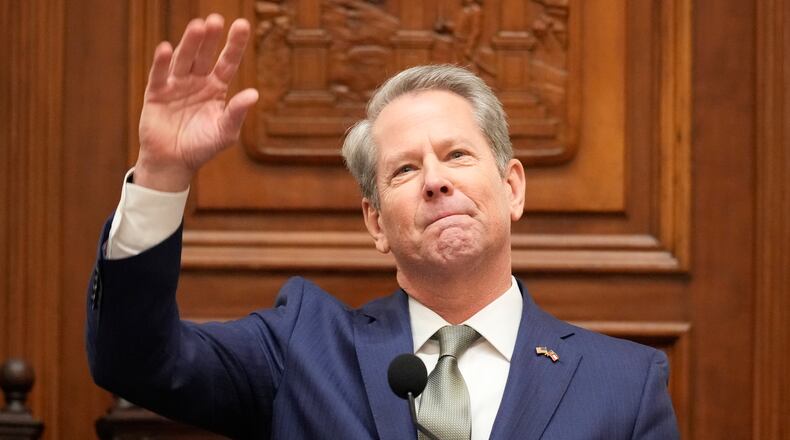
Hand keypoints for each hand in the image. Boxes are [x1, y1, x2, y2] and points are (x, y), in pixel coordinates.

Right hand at [134, 14, 258, 191]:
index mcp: (216, 87)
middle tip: (216, 20)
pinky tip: (167, 49)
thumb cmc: (202, 146)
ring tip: (198, 26)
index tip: (242, 25)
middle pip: (204, 55)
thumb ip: (237, 113)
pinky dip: (162, 63)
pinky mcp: (156, 93)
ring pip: (184, 60)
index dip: (234, 44)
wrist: (174, 163)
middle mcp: (196, 81)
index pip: (227, 62)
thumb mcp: (225, 132)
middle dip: (210, 38)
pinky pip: (160, 75)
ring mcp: (176, 85)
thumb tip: (254, 94)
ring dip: (190, 43)